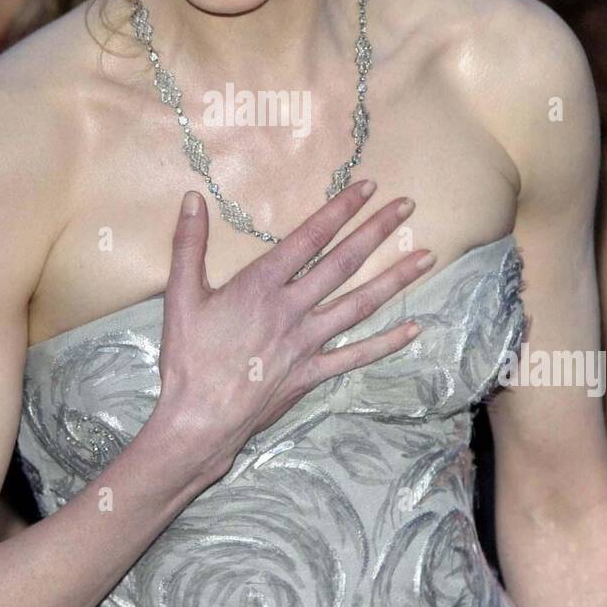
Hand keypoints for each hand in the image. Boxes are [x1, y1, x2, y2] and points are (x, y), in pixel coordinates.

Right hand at [153, 180, 433, 481]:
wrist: (198, 419)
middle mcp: (292, 309)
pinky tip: (414, 328)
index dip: (340, 209)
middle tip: (407, 206)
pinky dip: (387, 342)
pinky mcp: (312, 373)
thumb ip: (188, 245)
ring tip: (427, 257)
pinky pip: (356, 355)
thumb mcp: (180, 296)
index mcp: (260, 286)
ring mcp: (307, 343)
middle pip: (343, 263)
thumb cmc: (187, 358)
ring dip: (395, 279)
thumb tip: (192, 198)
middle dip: (377, 231)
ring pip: (360, 305)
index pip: (310, 238)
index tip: (367, 187)